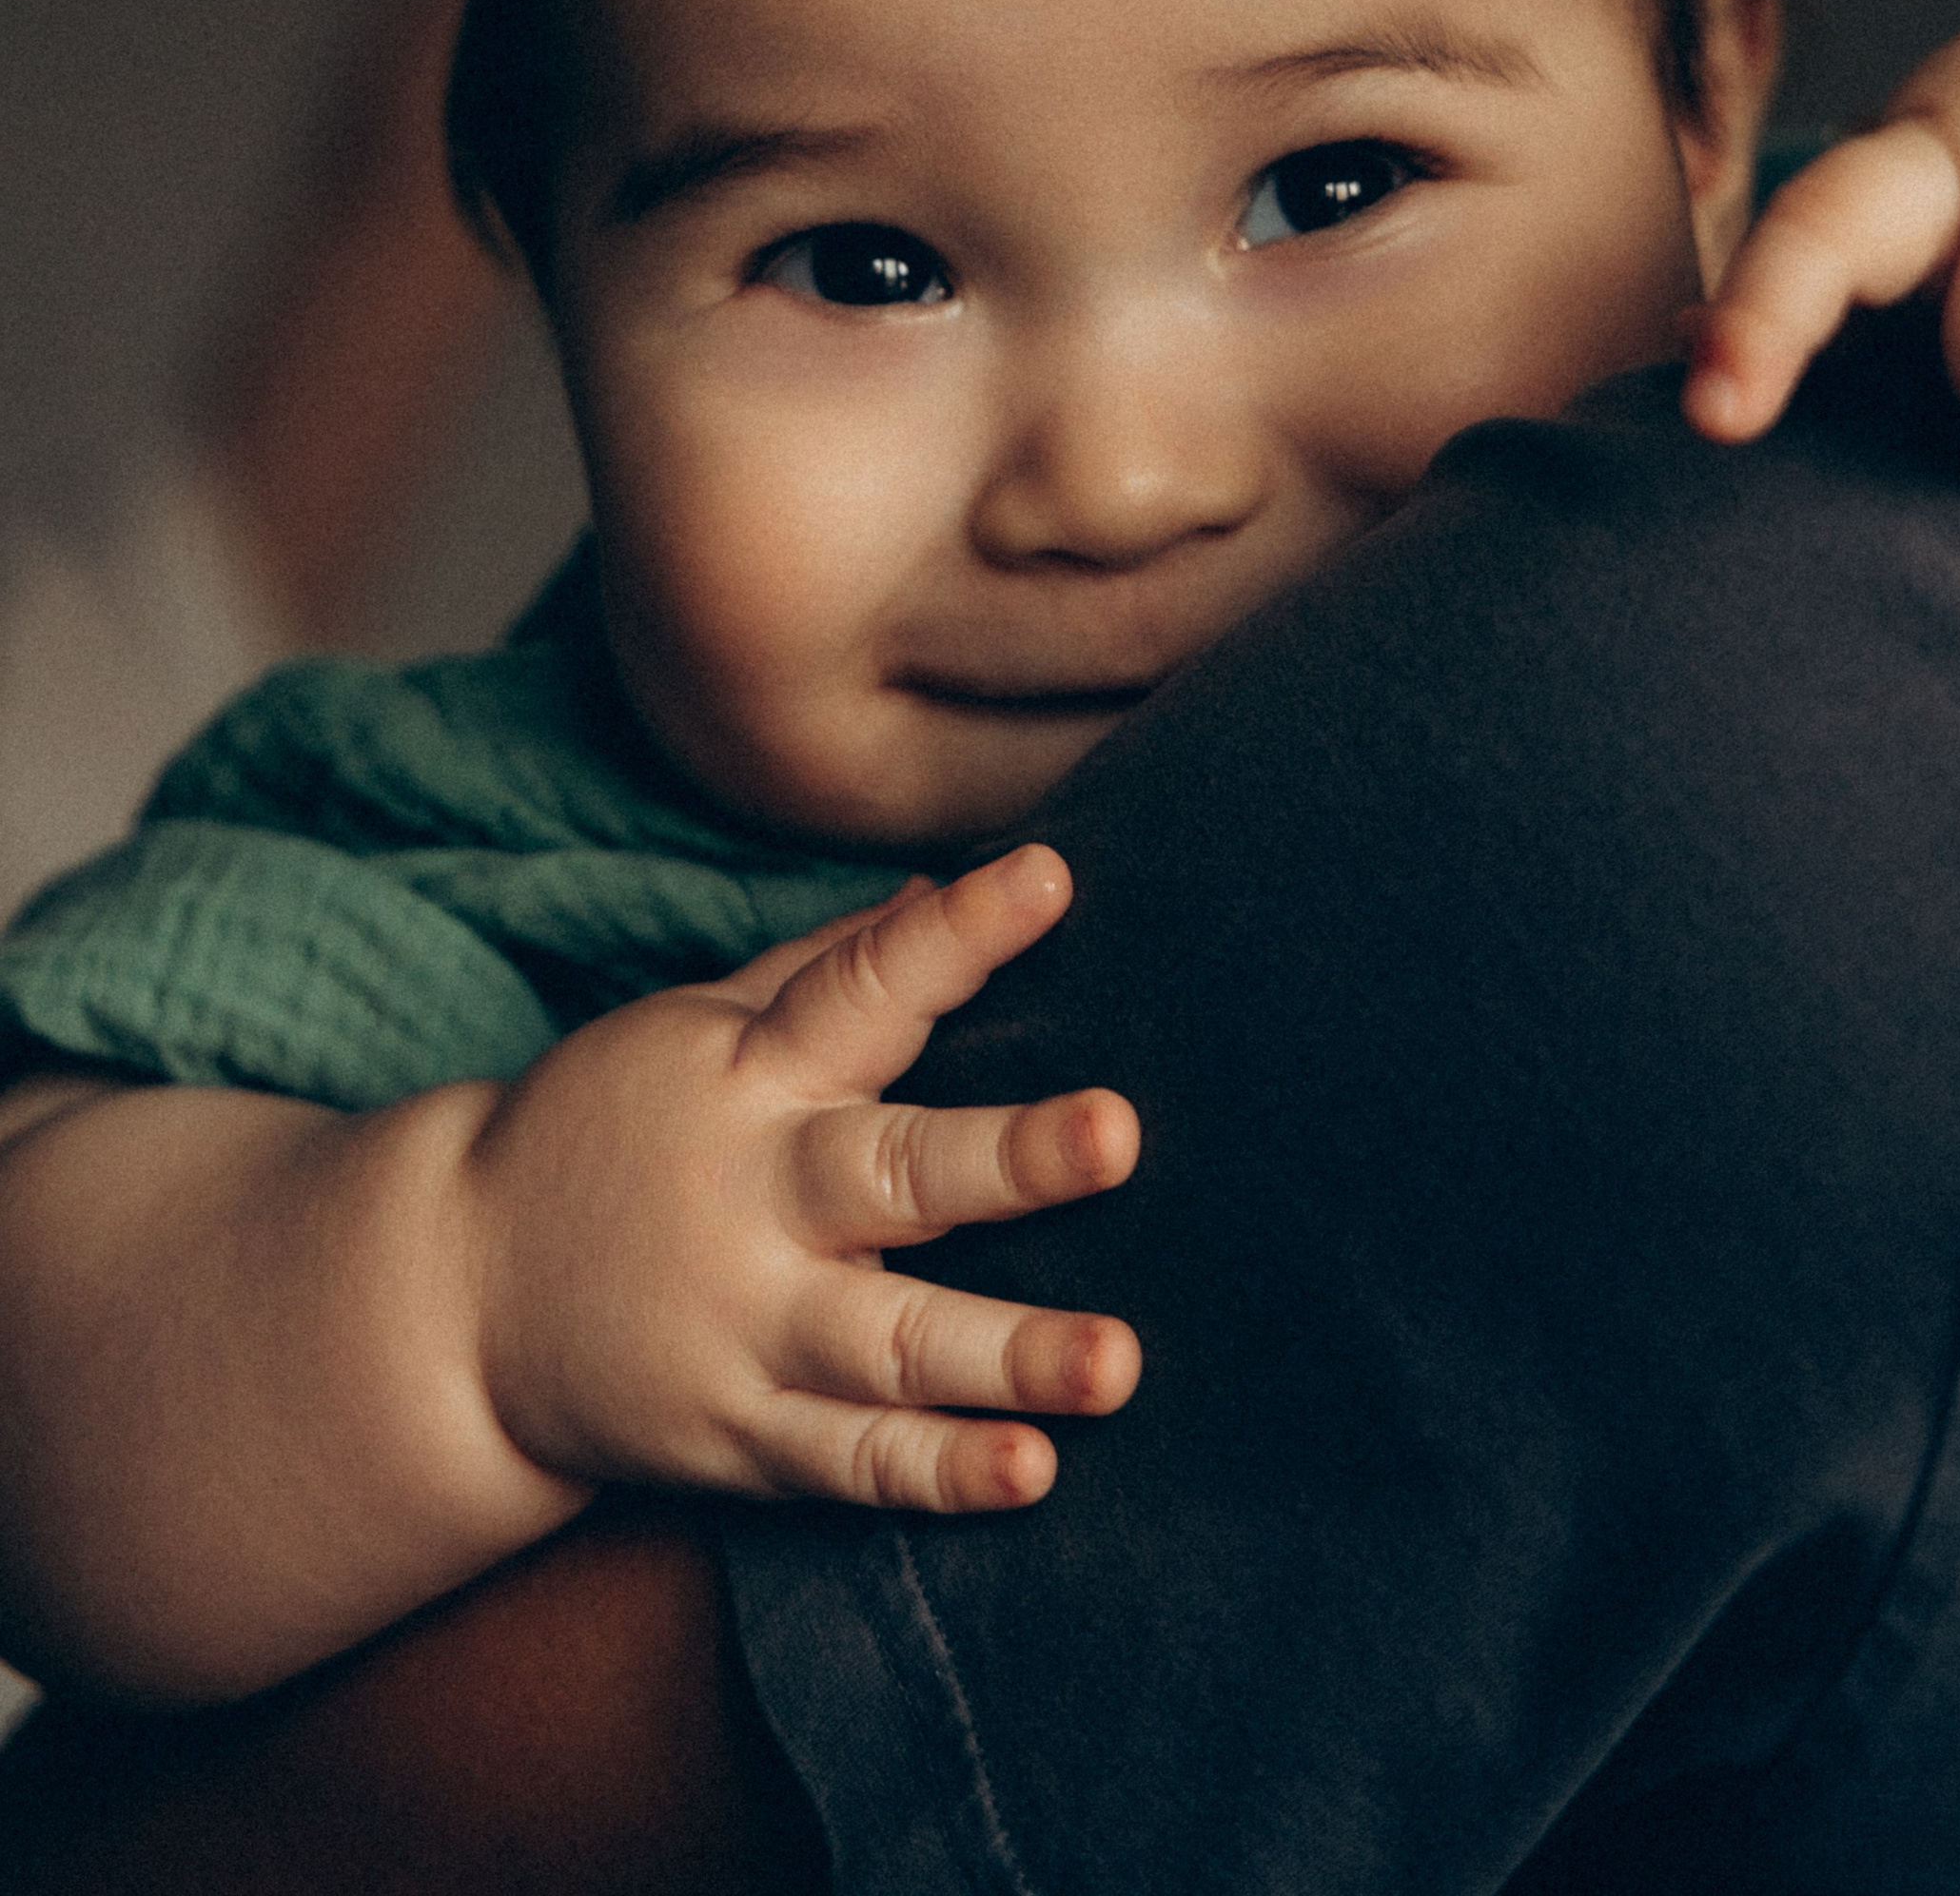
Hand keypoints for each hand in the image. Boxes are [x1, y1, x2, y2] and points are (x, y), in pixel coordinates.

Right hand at [457, 843, 1140, 1513]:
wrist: (450, 1301)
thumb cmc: (603, 1133)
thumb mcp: (688, 1028)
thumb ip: (820, 968)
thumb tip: (941, 885)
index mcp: (746, 1075)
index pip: (860, 987)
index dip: (954, 932)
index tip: (1049, 876)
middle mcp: (751, 1198)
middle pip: (889, 1172)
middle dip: (1006, 1157)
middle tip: (1118, 1133)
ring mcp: (741, 1329)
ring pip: (889, 1344)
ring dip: (1007, 1355)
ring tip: (1118, 1362)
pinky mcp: (735, 1437)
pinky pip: (851, 1461)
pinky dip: (937, 1473)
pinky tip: (1032, 1471)